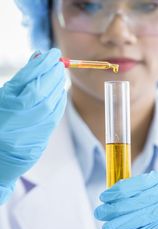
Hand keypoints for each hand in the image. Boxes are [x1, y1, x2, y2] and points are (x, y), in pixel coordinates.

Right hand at [0, 48, 66, 203]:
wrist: (0, 155)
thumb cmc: (0, 121)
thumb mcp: (4, 97)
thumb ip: (20, 80)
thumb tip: (38, 59)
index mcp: (6, 102)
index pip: (28, 78)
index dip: (42, 64)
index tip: (52, 53)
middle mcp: (20, 116)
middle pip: (43, 89)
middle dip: (53, 73)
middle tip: (59, 63)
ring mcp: (32, 128)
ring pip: (51, 102)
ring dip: (59, 85)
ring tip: (60, 75)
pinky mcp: (41, 138)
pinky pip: (55, 116)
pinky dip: (60, 101)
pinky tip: (61, 93)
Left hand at [95, 170, 157, 228]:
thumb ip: (149, 186)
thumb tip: (117, 192)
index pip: (144, 183)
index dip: (122, 190)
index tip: (105, 196)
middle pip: (144, 201)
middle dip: (119, 208)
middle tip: (100, 212)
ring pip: (147, 217)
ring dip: (124, 223)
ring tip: (107, 226)